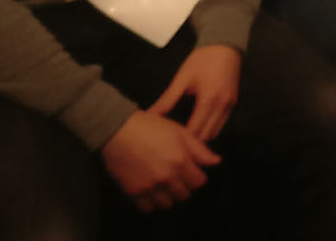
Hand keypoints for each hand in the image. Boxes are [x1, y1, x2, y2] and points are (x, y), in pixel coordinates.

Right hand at [101, 109, 219, 211]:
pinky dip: (151, 202)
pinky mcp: (133, 192)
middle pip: (184, 194)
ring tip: (165, 184)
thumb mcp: (180, 132)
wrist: (119, 130)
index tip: (191, 171)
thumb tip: (216, 162)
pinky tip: (151, 191)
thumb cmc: (152, 127)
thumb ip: (199, 150)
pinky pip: (148, 208)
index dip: (197, 176)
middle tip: (178, 177)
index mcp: (181, 161)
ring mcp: (149, 186)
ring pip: (167, 204)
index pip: (199, 182)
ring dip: (169, 196)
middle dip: (184, 186)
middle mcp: (167, 177)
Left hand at [148, 45, 241, 141]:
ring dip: (202, 136)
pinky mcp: (233, 102)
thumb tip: (150, 115)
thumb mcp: (182, 78)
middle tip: (174, 140)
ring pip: (216, 132)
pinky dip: (210, 128)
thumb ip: (167, 100)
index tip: (168, 142)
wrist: (225, 43)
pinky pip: (221, 123)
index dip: (181, 139)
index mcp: (209, 100)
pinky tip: (198, 123)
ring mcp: (230, 105)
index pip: (195, 131)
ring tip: (185, 134)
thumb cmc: (202, 59)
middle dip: (191, 141)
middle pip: (207, 136)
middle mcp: (222, 106)